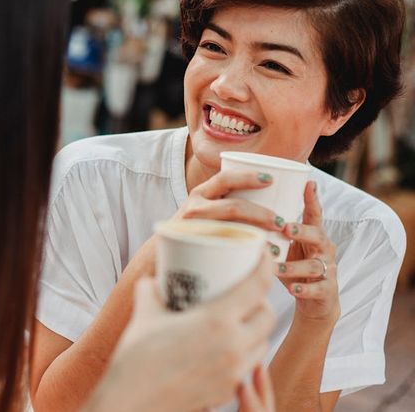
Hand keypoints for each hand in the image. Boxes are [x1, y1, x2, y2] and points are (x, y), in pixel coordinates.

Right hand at [86, 252, 275, 411]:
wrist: (130, 402)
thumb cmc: (136, 357)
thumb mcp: (145, 312)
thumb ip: (151, 290)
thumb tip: (152, 281)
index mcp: (217, 320)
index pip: (257, 286)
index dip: (266, 266)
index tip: (264, 255)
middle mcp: (233, 345)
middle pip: (268, 316)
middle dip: (261, 302)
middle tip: (245, 294)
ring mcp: (233, 372)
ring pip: (262, 344)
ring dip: (255, 329)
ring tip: (237, 322)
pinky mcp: (226, 391)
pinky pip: (247, 367)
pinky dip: (242, 353)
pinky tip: (223, 349)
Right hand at [125, 169, 284, 278]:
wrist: (158, 257)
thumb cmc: (193, 231)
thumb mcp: (204, 210)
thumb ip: (226, 202)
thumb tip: (269, 197)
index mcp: (201, 193)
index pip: (225, 178)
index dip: (248, 176)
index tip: (270, 180)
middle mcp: (195, 208)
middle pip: (233, 207)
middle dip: (261, 214)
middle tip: (281, 223)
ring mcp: (193, 229)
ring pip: (231, 230)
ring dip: (258, 237)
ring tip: (276, 247)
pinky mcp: (194, 250)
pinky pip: (224, 251)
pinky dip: (246, 256)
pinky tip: (261, 262)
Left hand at [275, 181, 339, 323]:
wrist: (315, 302)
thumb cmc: (295, 267)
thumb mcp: (286, 246)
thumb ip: (273, 231)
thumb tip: (241, 211)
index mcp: (313, 235)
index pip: (315, 214)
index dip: (313, 199)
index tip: (309, 183)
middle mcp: (324, 249)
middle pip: (318, 235)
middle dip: (302, 231)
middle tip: (286, 229)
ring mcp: (328, 269)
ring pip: (315, 265)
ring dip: (294, 266)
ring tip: (276, 267)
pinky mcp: (328, 290)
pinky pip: (318, 288)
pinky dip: (305, 288)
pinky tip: (292, 289)